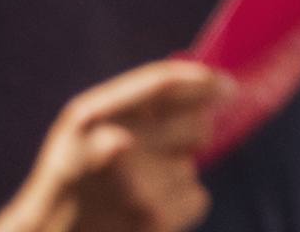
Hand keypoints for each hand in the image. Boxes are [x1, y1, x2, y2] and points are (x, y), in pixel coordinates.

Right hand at [0, 60, 224, 231]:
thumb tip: (195, 92)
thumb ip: (127, 106)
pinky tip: (147, 209)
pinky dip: (181, 201)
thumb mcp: (79, 129)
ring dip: (176, 173)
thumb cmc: (71, 179)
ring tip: (137, 188)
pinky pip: (197, 197)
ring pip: (193, 165)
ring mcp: (140, 187)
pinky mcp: (157, 220)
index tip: (227, 84)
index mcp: (91, 116)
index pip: (162, 86)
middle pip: (196, 125)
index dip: (202, 81)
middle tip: (172, 144)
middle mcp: (116, 147)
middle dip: (195, 131)